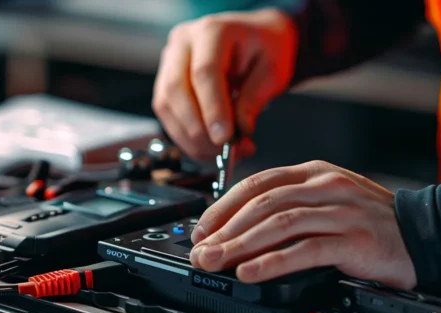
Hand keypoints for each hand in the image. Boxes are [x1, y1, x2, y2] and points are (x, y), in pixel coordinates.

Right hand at [152, 8, 297, 159]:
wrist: (256, 37)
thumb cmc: (266, 49)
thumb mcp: (274, 70)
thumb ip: (255, 98)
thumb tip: (238, 130)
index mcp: (213, 31)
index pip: (205, 72)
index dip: (212, 109)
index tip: (224, 138)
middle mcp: (184, 42)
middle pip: (176, 89)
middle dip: (197, 129)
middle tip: (223, 152)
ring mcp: (170, 59)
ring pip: (166, 104)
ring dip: (189, 137)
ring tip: (219, 153)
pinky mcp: (166, 79)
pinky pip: (167, 112)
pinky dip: (185, 135)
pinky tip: (207, 147)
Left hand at [188, 160, 416, 288]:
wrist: (430, 234)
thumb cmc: (376, 223)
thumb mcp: (331, 201)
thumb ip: (293, 206)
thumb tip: (243, 228)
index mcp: (317, 173)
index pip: (259, 182)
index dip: (224, 206)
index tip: (202, 229)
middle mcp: (328, 186)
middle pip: (263, 202)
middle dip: (225, 228)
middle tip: (201, 251)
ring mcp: (342, 211)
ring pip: (280, 223)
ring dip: (241, 244)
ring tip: (217, 261)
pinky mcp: (356, 239)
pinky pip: (306, 249)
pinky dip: (274, 262)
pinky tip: (252, 272)